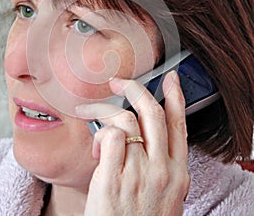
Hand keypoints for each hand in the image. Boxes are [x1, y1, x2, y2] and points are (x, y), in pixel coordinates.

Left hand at [76, 71, 189, 215]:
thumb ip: (162, 167)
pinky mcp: (113, 179)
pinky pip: (109, 137)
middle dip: (135, 89)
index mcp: (177, 173)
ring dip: (105, 113)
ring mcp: (138, 173)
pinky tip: (95, 150)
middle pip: (152, 113)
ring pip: (125, 120)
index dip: (175, 96)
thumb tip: (150, 140)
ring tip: (94, 121)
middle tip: (120, 82)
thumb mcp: (165, 195)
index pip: (178, 124)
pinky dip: (99, 135)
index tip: (170, 78)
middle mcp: (161, 170)